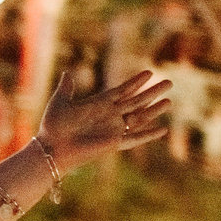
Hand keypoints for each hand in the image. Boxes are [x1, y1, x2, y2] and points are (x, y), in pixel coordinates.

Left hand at [36, 70, 173, 172]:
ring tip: (169, 100)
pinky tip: (163, 130)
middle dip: (153, 91)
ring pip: (140, 117)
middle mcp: (109, 116)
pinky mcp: (114, 142)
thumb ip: (66, 88)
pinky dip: (148, 135)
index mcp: (99, 104)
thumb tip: (66, 72)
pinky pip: (135, 138)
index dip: (136, 82)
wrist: (51, 148)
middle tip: (169, 82)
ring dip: (154, 109)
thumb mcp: (60, 102)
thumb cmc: (52, 126)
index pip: (123, 90)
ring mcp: (113, 129)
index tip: (149, 73)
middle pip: (137, 101)